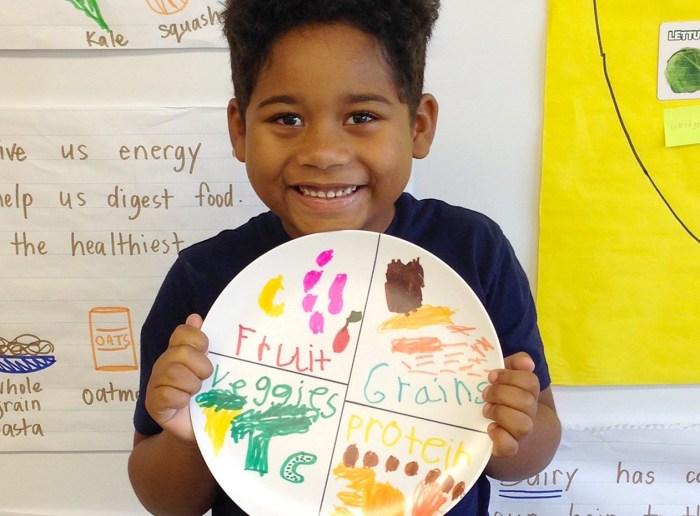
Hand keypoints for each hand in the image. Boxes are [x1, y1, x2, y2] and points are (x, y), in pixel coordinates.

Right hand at [144, 314, 213, 442]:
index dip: (198, 340)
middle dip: (200, 366)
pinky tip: (185, 404)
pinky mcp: (153, 404)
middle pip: (180, 352)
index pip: (183, 332)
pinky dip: (181, 399)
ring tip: (196, 393)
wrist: (200, 428)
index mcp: (178, 351)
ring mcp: (156, 383)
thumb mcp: (212, 369)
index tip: (207, 353)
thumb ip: (204, 345)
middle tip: (205, 378)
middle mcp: (165, 363)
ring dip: (192, 385)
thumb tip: (195, 317)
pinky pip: (167, 395)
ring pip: (174, 372)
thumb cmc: (207, 396)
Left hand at [482, 352, 539, 457]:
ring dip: (501, 413)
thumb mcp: (504, 375)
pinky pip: (510, 447)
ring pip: (523, 425)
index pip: (530, 381)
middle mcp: (528, 413)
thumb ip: (515, 363)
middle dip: (501, 394)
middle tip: (484, 394)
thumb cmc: (499, 395)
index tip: (491, 376)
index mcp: (528, 393)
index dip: (510, 377)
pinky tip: (490, 429)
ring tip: (486, 410)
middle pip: (527, 401)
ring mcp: (520, 432)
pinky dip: (499, 437)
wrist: (502, 428)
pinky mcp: (508, 448)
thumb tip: (528, 362)